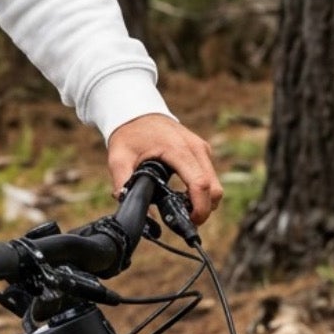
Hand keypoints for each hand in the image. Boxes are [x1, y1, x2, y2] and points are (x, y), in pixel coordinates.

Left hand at [107, 114, 221, 226]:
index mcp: (178, 149)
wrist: (137, 111)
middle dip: (204, 209)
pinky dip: (202, 190)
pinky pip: (210, 176)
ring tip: (181, 209)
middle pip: (214, 188)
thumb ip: (123, 183)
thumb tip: (129, 206)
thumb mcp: (118, 158)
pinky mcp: (202, 151)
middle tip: (184, 220)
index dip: (200, 208)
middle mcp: (195, 148)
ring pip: (215, 184)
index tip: (189, 222)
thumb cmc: (129, 134)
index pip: (200, 183)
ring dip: (203, 201)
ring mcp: (201, 149)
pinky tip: (183, 196)